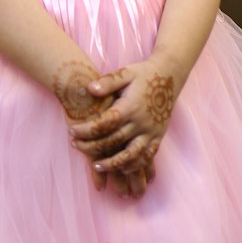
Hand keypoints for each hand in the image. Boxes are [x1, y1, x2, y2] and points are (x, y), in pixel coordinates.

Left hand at [69, 59, 175, 176]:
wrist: (169, 75)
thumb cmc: (142, 74)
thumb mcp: (125, 73)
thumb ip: (107, 82)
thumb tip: (89, 88)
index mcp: (130, 106)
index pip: (104, 123)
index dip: (86, 130)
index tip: (72, 132)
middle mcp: (141, 122)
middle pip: (113, 141)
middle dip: (92, 147)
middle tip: (76, 146)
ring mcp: (151, 132)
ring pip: (131, 156)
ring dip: (112, 164)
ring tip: (96, 166)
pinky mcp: (158, 137)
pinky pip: (147, 157)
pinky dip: (134, 166)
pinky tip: (122, 169)